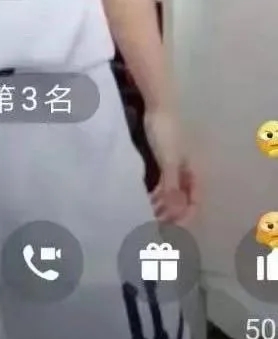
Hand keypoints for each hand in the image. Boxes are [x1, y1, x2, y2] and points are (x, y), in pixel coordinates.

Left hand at [144, 107, 197, 224]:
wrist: (157, 107)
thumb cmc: (166, 134)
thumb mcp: (169, 162)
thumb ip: (172, 188)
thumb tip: (174, 213)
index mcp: (193, 174)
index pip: (193, 204)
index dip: (183, 219)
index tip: (168, 231)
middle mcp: (187, 174)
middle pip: (182, 202)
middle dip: (171, 216)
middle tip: (154, 227)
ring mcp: (175, 168)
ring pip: (171, 195)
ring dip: (162, 207)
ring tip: (147, 215)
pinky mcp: (163, 162)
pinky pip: (162, 185)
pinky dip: (156, 195)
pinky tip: (145, 200)